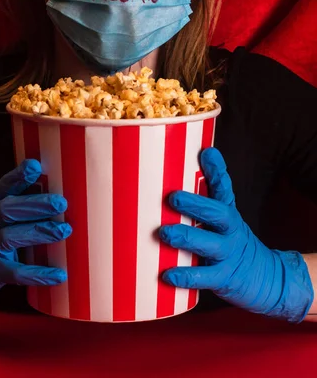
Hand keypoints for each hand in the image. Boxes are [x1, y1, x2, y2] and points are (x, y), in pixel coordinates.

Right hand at [0, 160, 70, 315]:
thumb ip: (21, 206)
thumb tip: (58, 191)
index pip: (5, 186)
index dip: (19, 176)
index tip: (34, 166)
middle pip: (8, 209)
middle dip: (35, 204)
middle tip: (61, 203)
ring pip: (11, 237)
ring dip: (38, 232)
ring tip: (64, 230)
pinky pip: (16, 273)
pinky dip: (38, 274)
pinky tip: (59, 275)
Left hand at [159, 148, 312, 321]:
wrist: (267, 278)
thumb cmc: (234, 243)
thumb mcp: (226, 218)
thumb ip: (211, 194)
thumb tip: (203, 154)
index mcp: (228, 215)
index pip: (225, 189)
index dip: (217, 171)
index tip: (207, 153)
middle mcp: (230, 231)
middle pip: (218, 214)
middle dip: (196, 205)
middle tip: (173, 197)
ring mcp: (228, 255)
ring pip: (209, 245)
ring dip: (186, 238)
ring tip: (165, 233)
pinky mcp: (224, 278)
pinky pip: (204, 278)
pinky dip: (185, 276)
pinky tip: (167, 274)